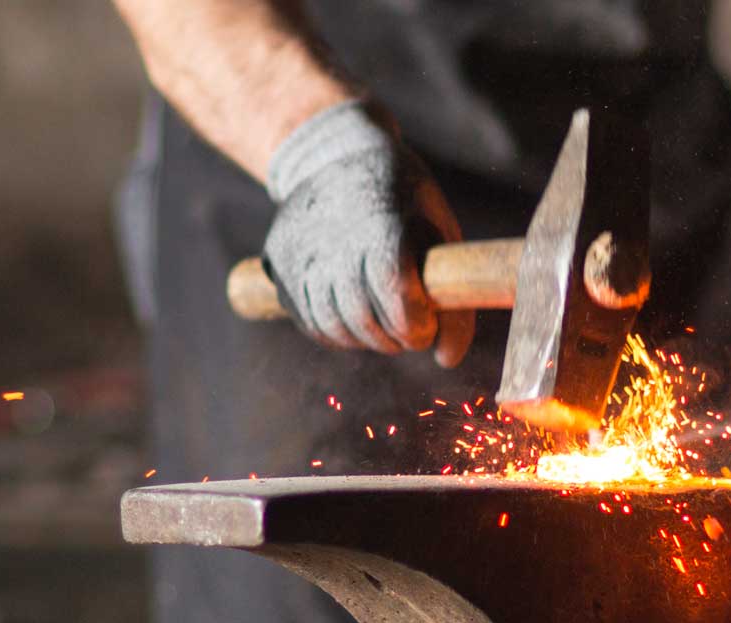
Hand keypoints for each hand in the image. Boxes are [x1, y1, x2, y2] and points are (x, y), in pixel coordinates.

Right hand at [262, 101, 474, 366]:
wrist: (335, 155)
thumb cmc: (402, 198)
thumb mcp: (439, 230)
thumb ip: (453, 296)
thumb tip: (446, 359)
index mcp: (381, 222)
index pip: (395, 293)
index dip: (414, 324)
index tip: (425, 325)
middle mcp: (334, 237)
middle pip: (363, 318)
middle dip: (394, 339)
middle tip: (409, 329)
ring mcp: (300, 252)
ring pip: (334, 327)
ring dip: (365, 339)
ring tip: (383, 324)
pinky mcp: (278, 265)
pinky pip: (309, 321)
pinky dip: (336, 332)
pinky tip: (354, 317)